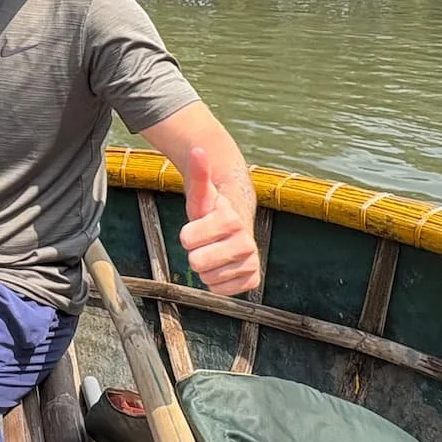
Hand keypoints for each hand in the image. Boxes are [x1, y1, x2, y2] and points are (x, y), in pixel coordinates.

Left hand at [178, 146, 259, 295]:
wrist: (235, 224)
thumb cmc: (213, 209)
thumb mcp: (202, 193)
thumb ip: (199, 173)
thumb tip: (198, 150)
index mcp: (231, 219)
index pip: (188, 239)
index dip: (188, 234)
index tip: (196, 227)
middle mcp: (246, 242)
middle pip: (197, 262)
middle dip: (196, 252)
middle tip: (206, 242)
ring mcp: (251, 261)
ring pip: (207, 278)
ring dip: (206, 267)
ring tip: (214, 251)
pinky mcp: (253, 279)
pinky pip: (220, 291)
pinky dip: (216, 281)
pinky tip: (222, 266)